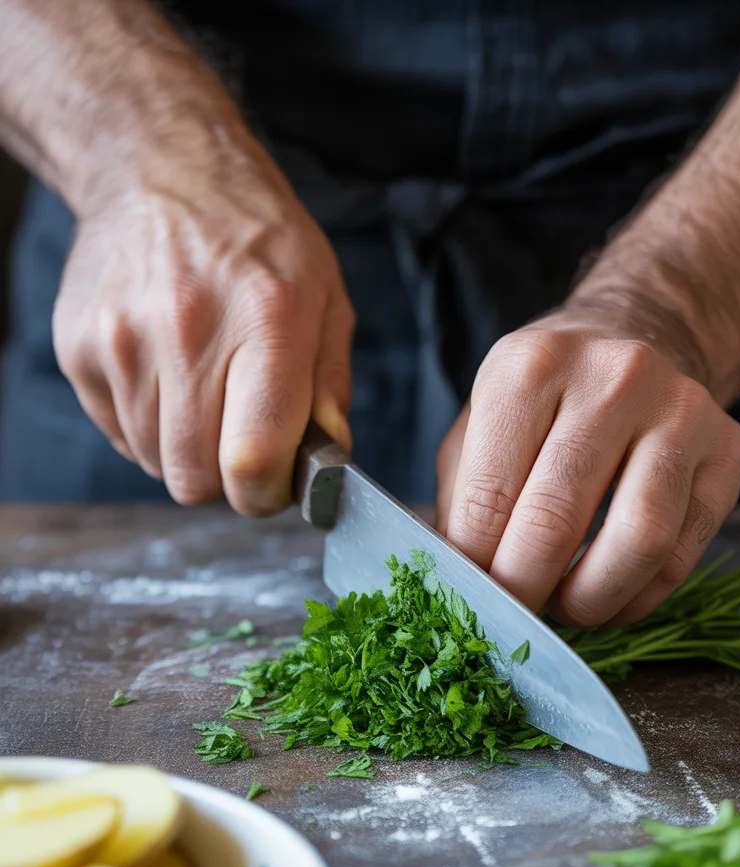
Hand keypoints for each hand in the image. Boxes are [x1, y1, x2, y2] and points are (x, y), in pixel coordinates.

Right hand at [52, 123, 353, 515]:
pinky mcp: (78, 348)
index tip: (276, 481)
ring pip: (156, 464)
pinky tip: (169, 375)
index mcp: (265, 321)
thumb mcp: (326, 299)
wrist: (161, 169)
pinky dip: (150, 426)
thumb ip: (331, 389)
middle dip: (227, 480)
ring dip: (188, 450)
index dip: (266, 493)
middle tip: (244, 440)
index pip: (252, 460)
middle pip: (195, 479)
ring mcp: (121, 340)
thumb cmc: (258, 240)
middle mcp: (186, 331)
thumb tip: (327, 462)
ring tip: (206, 391)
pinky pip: (120, 435)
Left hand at [436, 307, 739, 626]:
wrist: (636, 337)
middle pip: (556, 521)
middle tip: (516, 615)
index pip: (487, 498)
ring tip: (567, 607)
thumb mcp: (479, 424)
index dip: (476, 568)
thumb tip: (461, 585)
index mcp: (530, 368)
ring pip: (640, 542)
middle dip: (527, 590)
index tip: (475, 599)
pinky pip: (683, 555)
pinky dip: (639, 598)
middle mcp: (612, 378)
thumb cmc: (543, 400)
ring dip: (592, 600)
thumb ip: (462, 500)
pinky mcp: (727, 449)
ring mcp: (680, 410)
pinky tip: (610, 596)